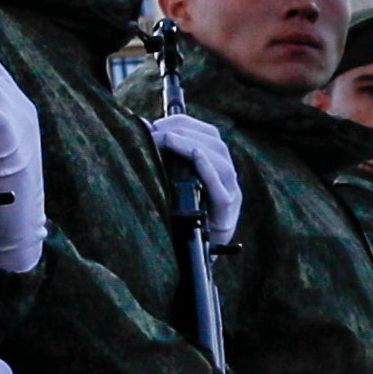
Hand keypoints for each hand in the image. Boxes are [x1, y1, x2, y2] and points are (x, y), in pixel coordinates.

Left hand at [146, 113, 241, 248]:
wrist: (199, 250)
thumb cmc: (183, 213)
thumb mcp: (173, 181)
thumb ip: (165, 159)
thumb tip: (141, 132)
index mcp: (216, 164)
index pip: (207, 132)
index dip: (183, 123)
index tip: (157, 123)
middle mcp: (227, 175)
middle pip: (214, 141)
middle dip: (182, 130)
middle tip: (156, 133)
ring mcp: (231, 192)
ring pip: (220, 159)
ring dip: (191, 144)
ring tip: (167, 140)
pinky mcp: (227, 210)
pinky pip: (221, 186)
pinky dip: (208, 168)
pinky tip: (195, 156)